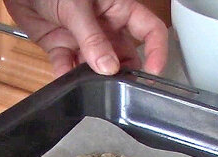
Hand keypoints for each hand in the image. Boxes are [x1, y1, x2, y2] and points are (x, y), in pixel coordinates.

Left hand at [3, 0, 166, 76]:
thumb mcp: (77, 7)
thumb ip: (92, 38)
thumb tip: (109, 67)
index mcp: (118, 9)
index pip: (149, 30)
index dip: (156, 51)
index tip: (153, 73)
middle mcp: (104, 25)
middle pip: (125, 54)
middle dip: (123, 72)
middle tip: (119, 87)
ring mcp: (83, 38)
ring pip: (97, 65)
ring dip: (94, 77)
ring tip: (91, 85)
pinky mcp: (61, 46)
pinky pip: (68, 67)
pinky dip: (66, 75)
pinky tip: (64, 79)